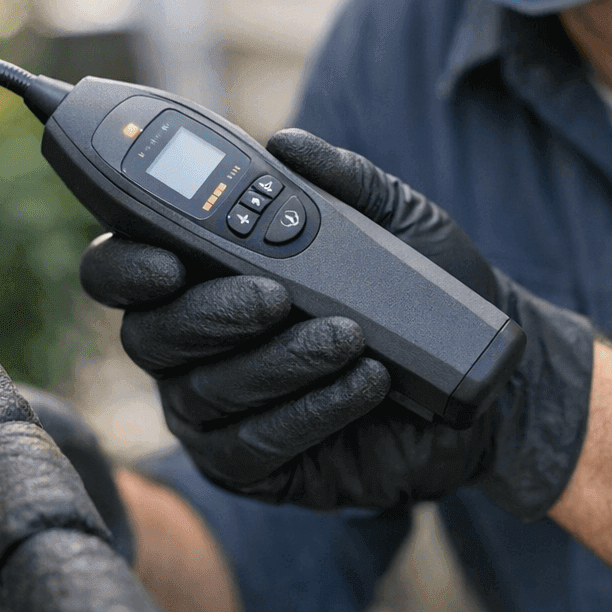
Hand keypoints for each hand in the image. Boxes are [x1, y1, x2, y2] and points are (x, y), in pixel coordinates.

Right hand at [80, 130, 595, 519]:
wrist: (491, 376)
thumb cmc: (422, 291)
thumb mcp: (397, 221)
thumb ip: (343, 178)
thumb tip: (288, 145)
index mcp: (203, 270)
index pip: (120, 265)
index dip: (125, 264)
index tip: (170, 261)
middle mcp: (193, 340)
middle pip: (148, 335)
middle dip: (208, 314)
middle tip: (275, 297)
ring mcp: (216, 408)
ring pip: (203, 393)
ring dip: (277, 362)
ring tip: (349, 336)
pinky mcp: (253, 465)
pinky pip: (252, 448)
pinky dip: (309, 413)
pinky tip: (363, 384)